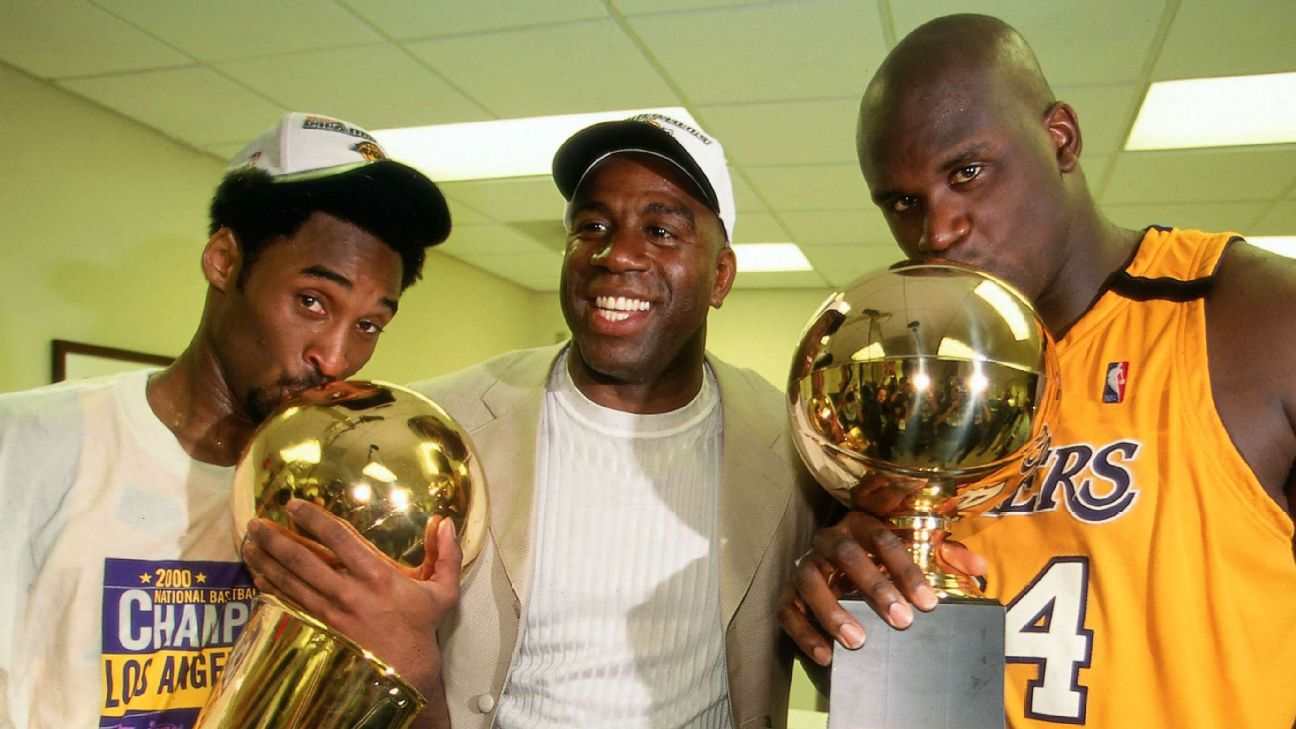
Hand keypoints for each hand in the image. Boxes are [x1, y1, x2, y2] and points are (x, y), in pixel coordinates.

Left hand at [241, 499, 462, 698]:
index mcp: (377, 576)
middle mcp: (348, 592)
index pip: (339, 539)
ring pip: (290, 582)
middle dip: (276, 539)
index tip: (293, 505)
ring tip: (249, 543)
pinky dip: (269, 590)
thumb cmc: (420, 628)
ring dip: (266, 561)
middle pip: (303, 560)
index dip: (314, 519)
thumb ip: (446, 554)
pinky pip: (288, 606)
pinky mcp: (319, 630)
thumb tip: (446, 521)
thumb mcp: (443, 591)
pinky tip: (256, 576)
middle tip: (256, 523)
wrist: (404, 673)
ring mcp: (330, 614)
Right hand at [778, 504, 984, 666]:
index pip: (883, 538)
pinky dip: (803, 633)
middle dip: (875, 587)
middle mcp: (828, 540)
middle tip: (901, 620)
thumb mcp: (914, 551)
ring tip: (857, 641)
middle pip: (847, 555)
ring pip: (810, 582)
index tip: (929, 603)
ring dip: (833, 611)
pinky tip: (826, 655)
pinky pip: (787, 611)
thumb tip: (978, 567)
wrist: (836, 562)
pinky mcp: (789, 592)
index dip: (906, 570)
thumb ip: (946, 556)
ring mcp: (805, 566)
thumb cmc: (881, 559)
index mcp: (860, 524)